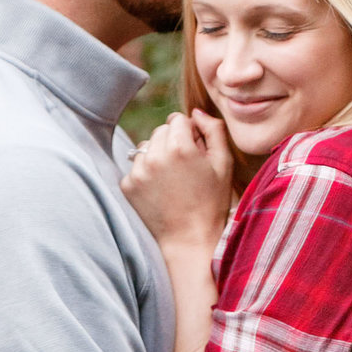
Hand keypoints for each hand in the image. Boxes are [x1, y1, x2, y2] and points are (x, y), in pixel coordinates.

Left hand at [121, 109, 232, 251]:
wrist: (190, 239)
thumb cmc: (212, 202)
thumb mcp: (223, 163)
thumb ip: (214, 130)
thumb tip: (196, 112)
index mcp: (181, 147)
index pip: (178, 119)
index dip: (190, 133)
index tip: (196, 151)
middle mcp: (156, 155)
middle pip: (161, 131)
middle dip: (172, 142)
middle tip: (185, 166)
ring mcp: (139, 171)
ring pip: (146, 146)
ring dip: (157, 155)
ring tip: (172, 178)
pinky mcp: (128, 185)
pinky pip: (136, 166)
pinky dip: (146, 172)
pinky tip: (160, 189)